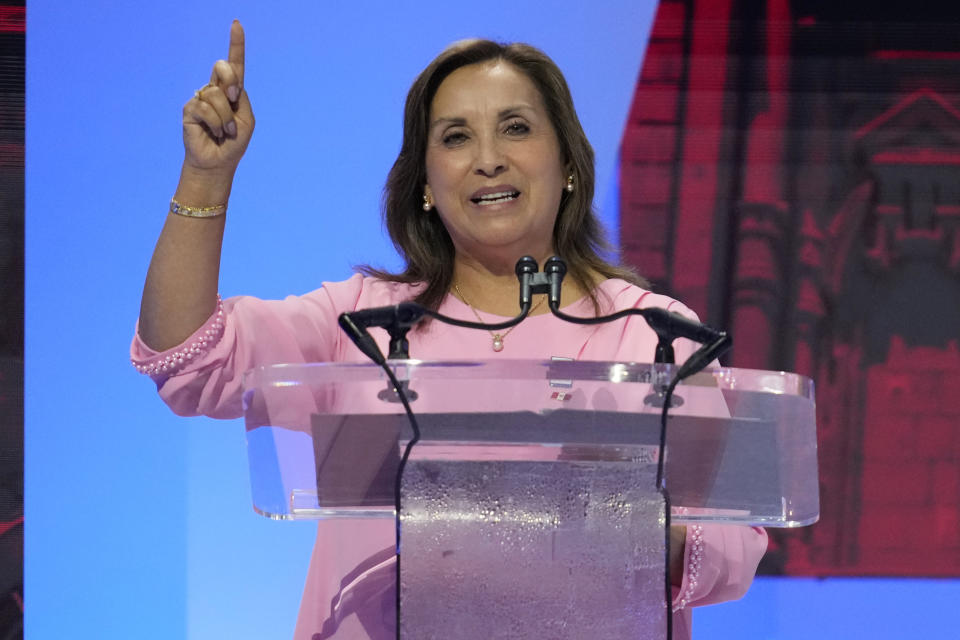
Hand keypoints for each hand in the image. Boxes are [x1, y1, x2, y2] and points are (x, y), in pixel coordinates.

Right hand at [181, 20, 253, 174]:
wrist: (218, 162)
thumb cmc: (234, 143)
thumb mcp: (246, 120)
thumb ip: (241, 99)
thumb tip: (226, 85)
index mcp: (232, 91)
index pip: (234, 65)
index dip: (236, 44)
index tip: (237, 24)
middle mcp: (215, 90)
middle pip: (223, 68)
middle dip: (231, 81)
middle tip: (234, 99)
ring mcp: (201, 98)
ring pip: (216, 94)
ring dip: (226, 117)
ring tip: (225, 131)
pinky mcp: (190, 109)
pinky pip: (205, 107)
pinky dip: (215, 123)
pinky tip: (215, 132)